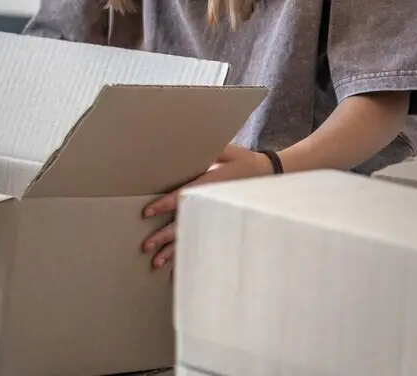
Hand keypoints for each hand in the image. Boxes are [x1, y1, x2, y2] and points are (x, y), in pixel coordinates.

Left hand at [139, 145, 274, 269]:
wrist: (269, 176)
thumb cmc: (244, 161)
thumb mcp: (228, 151)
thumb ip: (210, 151)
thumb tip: (190, 147)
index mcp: (210, 185)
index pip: (183, 196)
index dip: (164, 204)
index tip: (147, 212)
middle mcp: (211, 205)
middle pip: (184, 224)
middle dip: (164, 236)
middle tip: (146, 245)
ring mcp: (217, 218)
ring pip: (192, 237)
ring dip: (173, 252)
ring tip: (156, 262)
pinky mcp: (221, 226)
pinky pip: (205, 243)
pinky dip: (190, 256)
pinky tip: (177, 269)